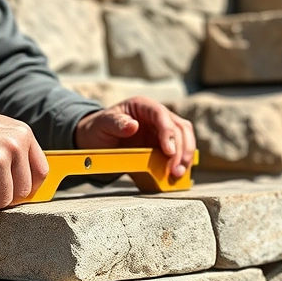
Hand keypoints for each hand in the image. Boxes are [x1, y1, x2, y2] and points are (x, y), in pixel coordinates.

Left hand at [74, 96, 196, 178]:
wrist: (97, 140)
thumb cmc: (99, 129)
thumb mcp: (102, 124)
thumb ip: (115, 123)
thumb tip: (132, 125)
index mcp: (143, 106)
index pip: (161, 114)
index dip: (168, 131)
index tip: (168, 151)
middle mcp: (157, 116)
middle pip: (179, 127)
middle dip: (180, 149)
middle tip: (175, 170)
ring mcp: (163, 130)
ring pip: (184, 138)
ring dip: (184, 156)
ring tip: (178, 174)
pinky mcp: (164, 144)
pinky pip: (179, 151)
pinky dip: (180, 162)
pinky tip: (177, 175)